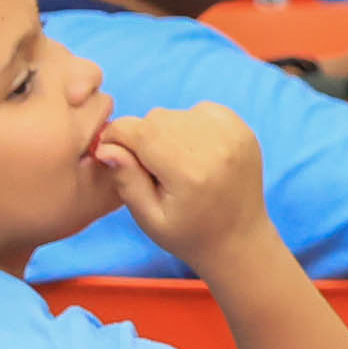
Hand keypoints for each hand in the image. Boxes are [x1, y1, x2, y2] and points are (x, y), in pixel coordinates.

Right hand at [94, 104, 270, 257]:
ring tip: (173, 163)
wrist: (239, 238)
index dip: (116, 136)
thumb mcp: (149, 217)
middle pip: (156, 118)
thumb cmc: (189, 234)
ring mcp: (233, 135)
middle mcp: (215, 147)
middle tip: (149, 167)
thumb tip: (105, 146)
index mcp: (189, 172)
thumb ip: (126, 179)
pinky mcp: (243, 129)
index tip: (111, 151)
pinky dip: (189, 123)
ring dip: (166, 130)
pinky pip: (200, 110)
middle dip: (141, 136)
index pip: (138, 130)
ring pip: (176, 112)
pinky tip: (192, 151)